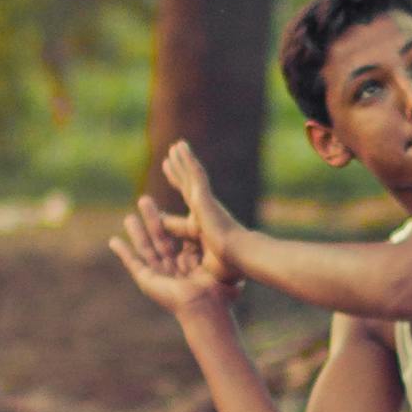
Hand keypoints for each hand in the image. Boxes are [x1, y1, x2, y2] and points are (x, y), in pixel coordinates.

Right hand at [107, 190, 234, 323]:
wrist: (203, 304)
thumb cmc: (217, 291)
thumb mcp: (220, 264)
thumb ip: (220, 253)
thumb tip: (230, 241)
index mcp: (189, 267)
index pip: (178, 240)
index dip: (171, 224)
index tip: (168, 209)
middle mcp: (172, 271)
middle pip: (159, 239)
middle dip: (152, 219)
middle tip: (145, 200)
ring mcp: (159, 276)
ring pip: (144, 248)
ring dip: (136, 232)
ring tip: (128, 216)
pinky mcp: (147, 281)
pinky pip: (132, 264)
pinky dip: (122, 253)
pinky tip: (113, 241)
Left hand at [158, 141, 247, 280]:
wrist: (240, 256)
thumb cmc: (226, 264)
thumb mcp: (201, 259)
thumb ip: (190, 252)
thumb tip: (181, 251)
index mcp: (204, 223)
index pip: (190, 205)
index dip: (182, 196)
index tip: (176, 194)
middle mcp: (205, 209)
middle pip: (188, 186)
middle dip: (180, 173)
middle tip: (172, 159)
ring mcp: (205, 201)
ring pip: (191, 175)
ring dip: (183, 160)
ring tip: (175, 147)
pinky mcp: (204, 196)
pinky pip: (194, 173)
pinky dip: (187, 159)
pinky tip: (179, 147)